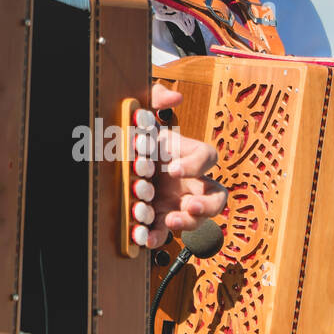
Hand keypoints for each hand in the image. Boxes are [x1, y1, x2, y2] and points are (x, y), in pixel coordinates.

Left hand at [144, 83, 227, 248]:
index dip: (195, 164)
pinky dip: (158, 236)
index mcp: (188, 157)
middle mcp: (190, 182)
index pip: (208, 157)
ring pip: (198, 219)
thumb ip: (155, 98)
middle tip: (190, 204)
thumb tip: (174, 96)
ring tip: (172, 220)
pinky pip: (166, 232)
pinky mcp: (161, 219)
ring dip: (189, 222)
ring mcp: (179, 203)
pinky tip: (146, 237)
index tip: (174, 168)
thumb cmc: (137, 139)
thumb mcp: (142, 116)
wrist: (116, 161)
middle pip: (217, 197)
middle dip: (208, 204)